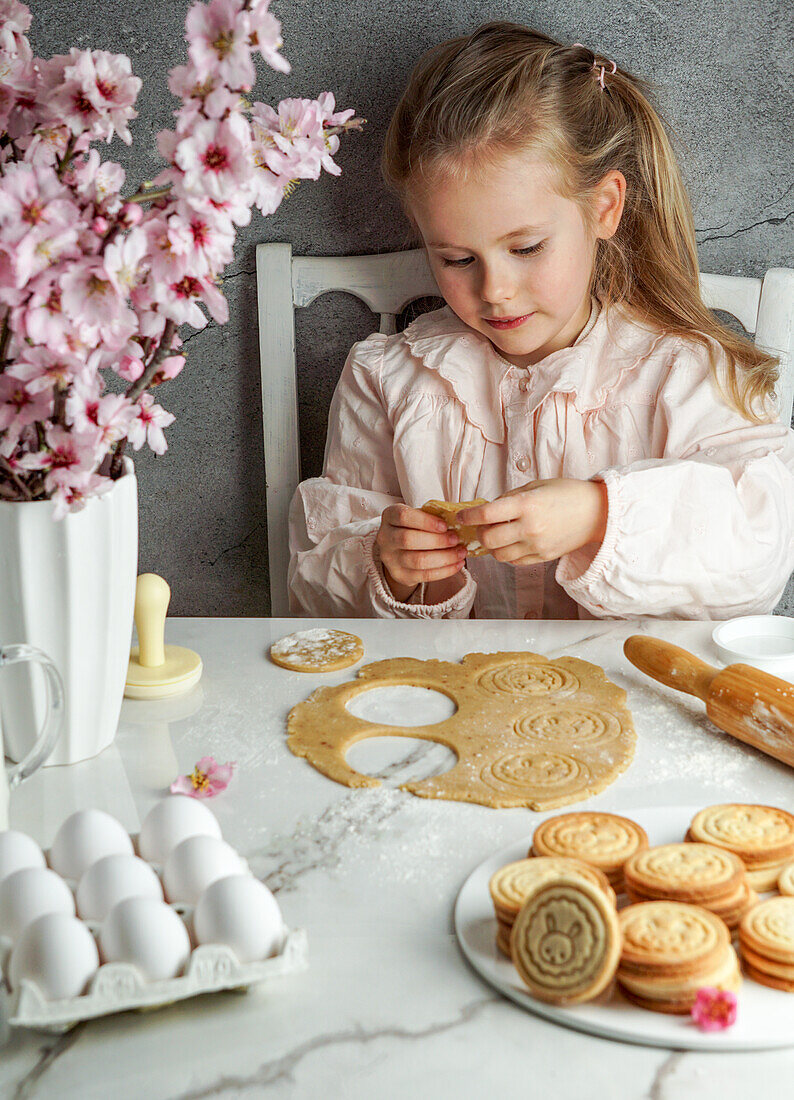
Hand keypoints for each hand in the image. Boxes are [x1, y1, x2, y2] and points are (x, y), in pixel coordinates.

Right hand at [376, 504, 467, 600]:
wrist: (400, 549)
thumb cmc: (414, 527)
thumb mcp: (419, 516)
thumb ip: (433, 516)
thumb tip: (458, 522)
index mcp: (389, 517)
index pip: (403, 517)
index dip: (426, 521)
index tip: (445, 525)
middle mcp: (385, 538)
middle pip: (408, 540)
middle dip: (437, 541)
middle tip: (456, 540)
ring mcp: (390, 559)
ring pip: (417, 560)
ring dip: (444, 557)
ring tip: (461, 553)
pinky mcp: (400, 575)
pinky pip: (424, 575)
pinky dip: (445, 571)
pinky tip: (457, 564)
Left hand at [456, 479, 607, 565]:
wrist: (597, 512)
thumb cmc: (567, 494)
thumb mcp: (536, 486)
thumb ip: (510, 498)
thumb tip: (487, 509)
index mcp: (526, 504)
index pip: (486, 514)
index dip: (468, 516)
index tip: (462, 516)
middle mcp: (530, 527)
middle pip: (489, 539)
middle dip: (479, 533)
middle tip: (482, 526)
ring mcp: (537, 545)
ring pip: (499, 555)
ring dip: (492, 547)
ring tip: (496, 536)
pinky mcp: (543, 557)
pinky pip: (515, 562)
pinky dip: (507, 554)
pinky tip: (511, 543)